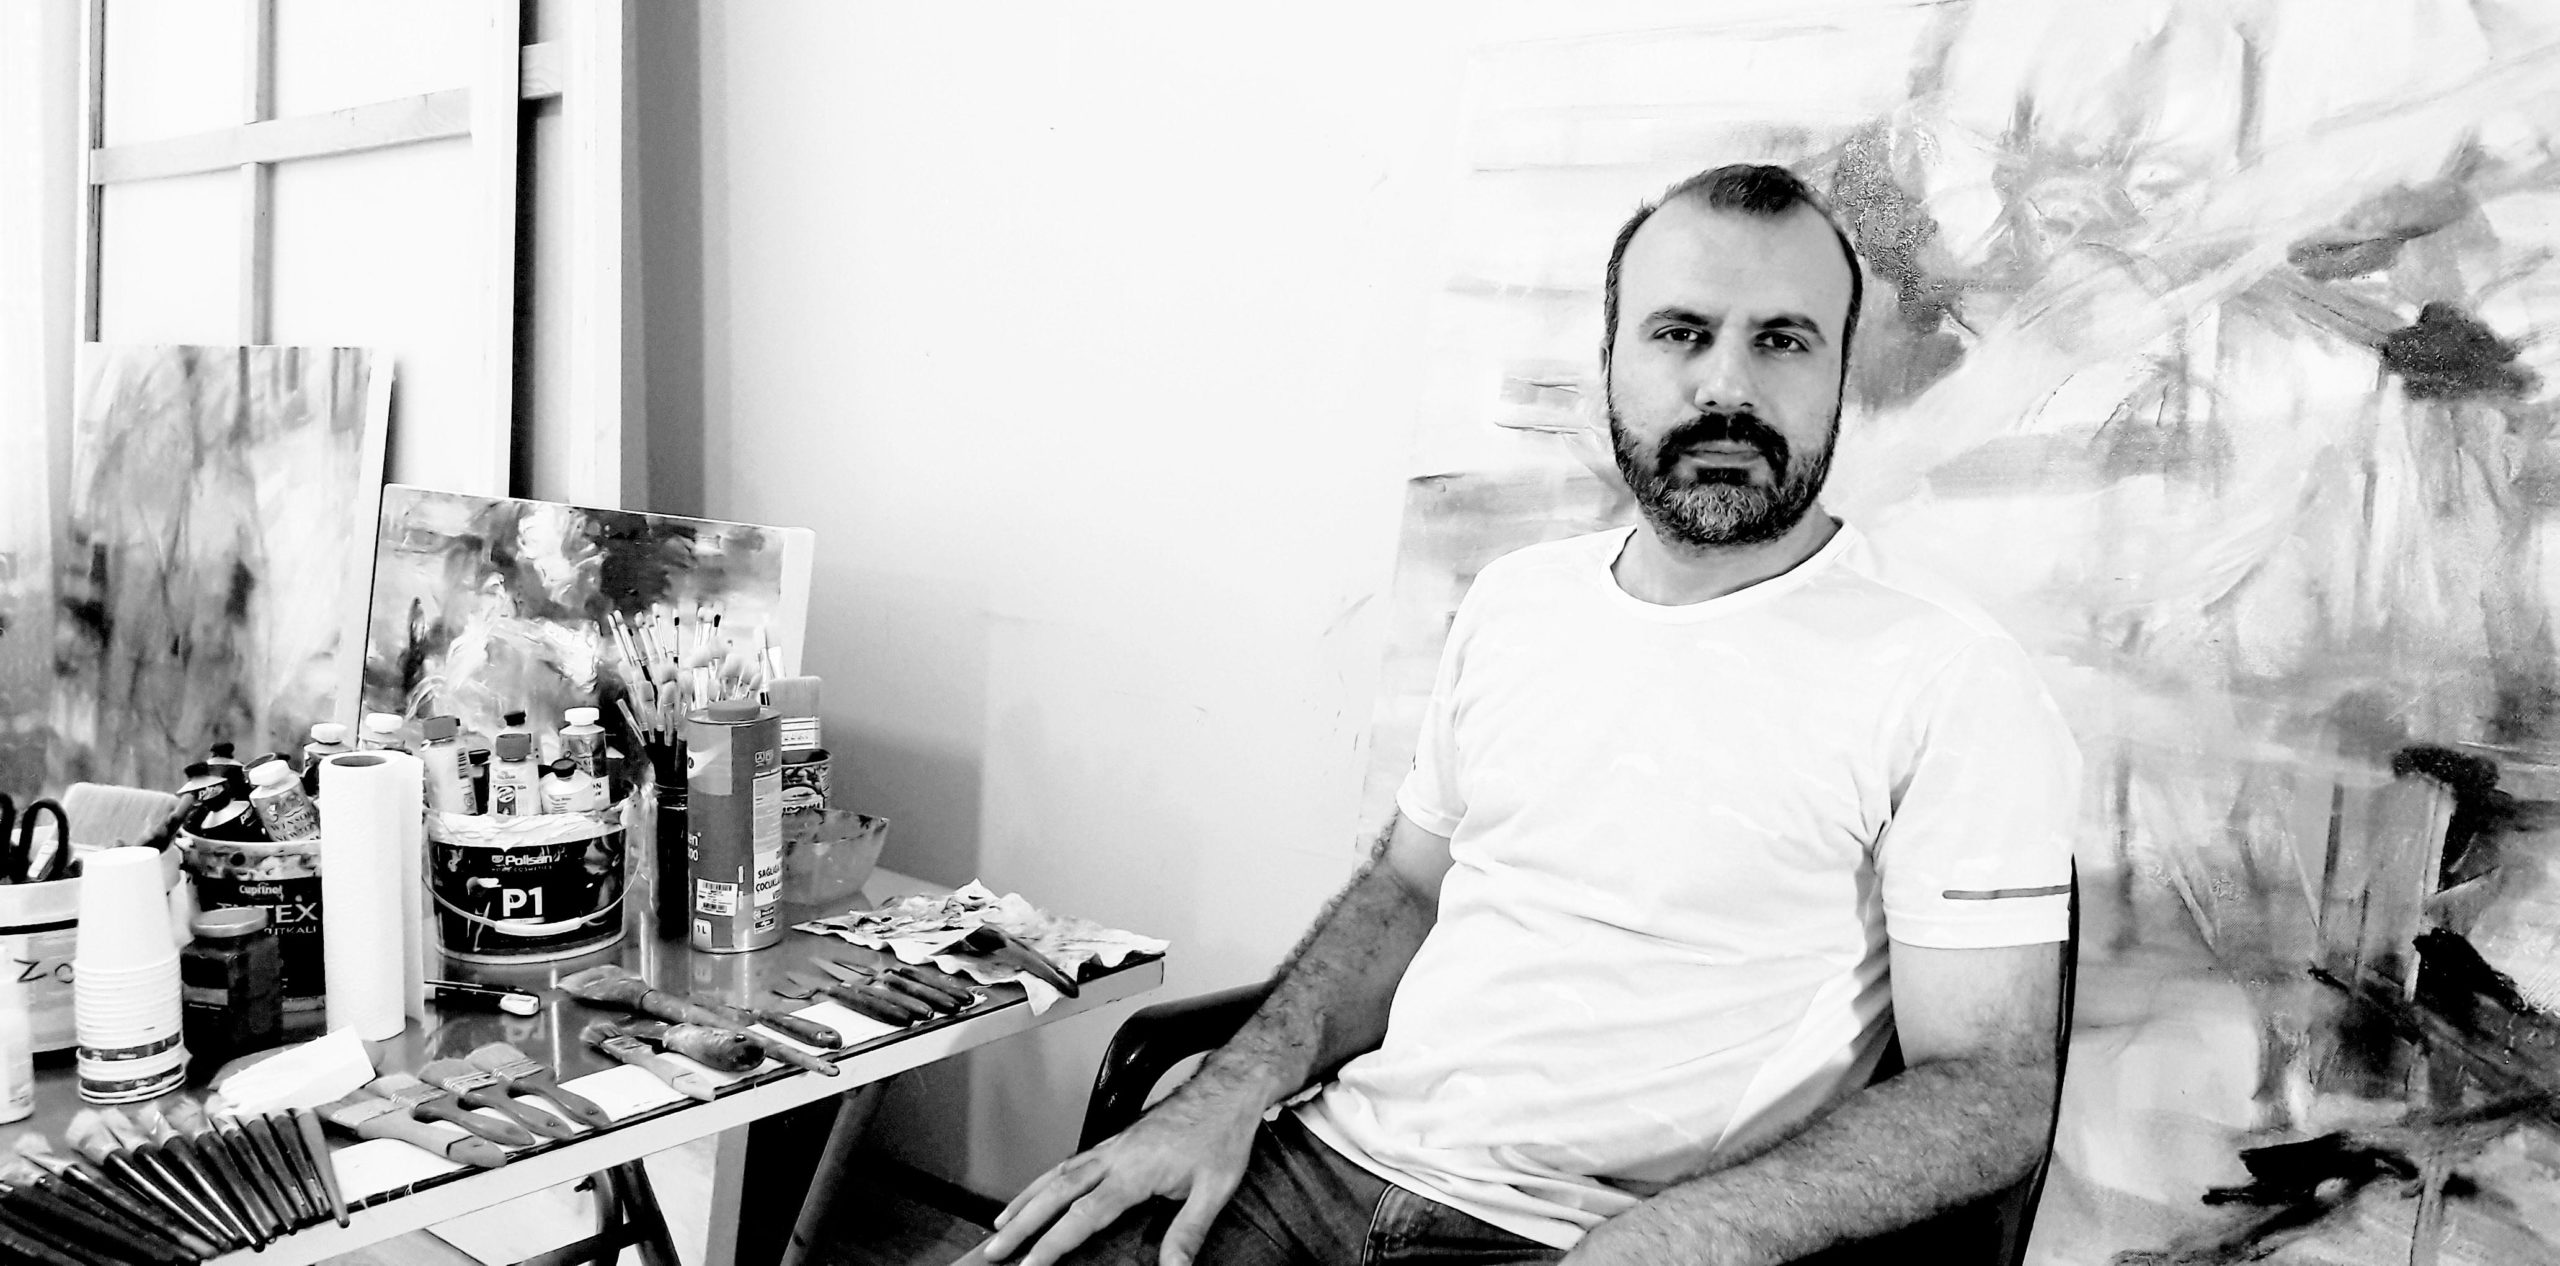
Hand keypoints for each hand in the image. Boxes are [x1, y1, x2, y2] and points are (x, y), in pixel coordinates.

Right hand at [979, 1086, 1264, 1265]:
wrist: (1226, 1089)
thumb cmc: (1221, 1134)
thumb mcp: (1214, 1191)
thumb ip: (1187, 1233)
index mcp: (1133, 1172)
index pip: (1083, 1215)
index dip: (1052, 1244)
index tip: (1029, 1265)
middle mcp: (1114, 1157)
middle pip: (1055, 1194)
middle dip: (1021, 1225)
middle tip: (993, 1250)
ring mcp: (1111, 1147)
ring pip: (1056, 1175)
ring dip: (1025, 1201)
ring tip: (1000, 1226)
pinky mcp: (1115, 1142)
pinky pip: (1069, 1163)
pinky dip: (1044, 1180)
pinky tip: (1037, 1192)